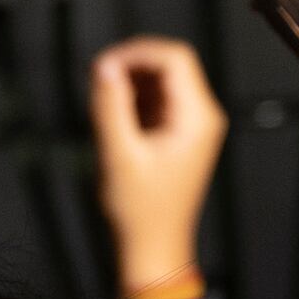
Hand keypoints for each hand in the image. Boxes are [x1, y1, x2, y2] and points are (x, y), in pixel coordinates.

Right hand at [91, 33, 229, 298]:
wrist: (153, 246)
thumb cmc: (140, 211)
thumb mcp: (118, 156)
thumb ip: (110, 107)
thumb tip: (102, 66)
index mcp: (197, 118)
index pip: (175, 58)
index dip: (137, 52)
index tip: (103, 65)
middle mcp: (201, 116)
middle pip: (170, 64)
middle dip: (131, 64)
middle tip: (96, 79)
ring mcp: (191, 124)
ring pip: (161, 80)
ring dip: (130, 81)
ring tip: (101, 102)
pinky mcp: (178, 133)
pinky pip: (156, 100)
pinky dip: (133, 99)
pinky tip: (112, 117)